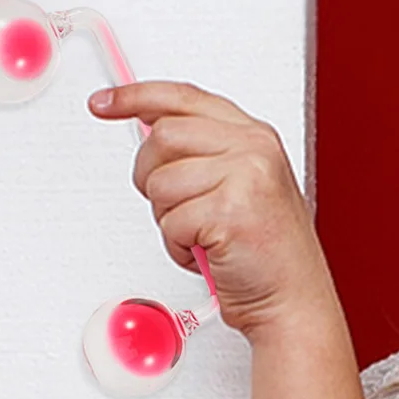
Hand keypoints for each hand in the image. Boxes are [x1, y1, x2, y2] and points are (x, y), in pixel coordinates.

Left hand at [87, 79, 334, 341]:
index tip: (105, 103)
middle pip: (163, 136)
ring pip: (161, 182)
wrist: (293, 301)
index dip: (136, 97)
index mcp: (255, 136)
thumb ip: (203, 153)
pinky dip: (178, 247)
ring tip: (201, 235)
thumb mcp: (241, 187)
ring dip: (168, 219)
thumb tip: (149, 131)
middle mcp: (254, 149)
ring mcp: (245, 176)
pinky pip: (170, 221)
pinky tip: (206, 252)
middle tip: (176, 206)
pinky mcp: (230, 210)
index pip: (183, 98)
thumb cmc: (266, 255)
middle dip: (152, 176)